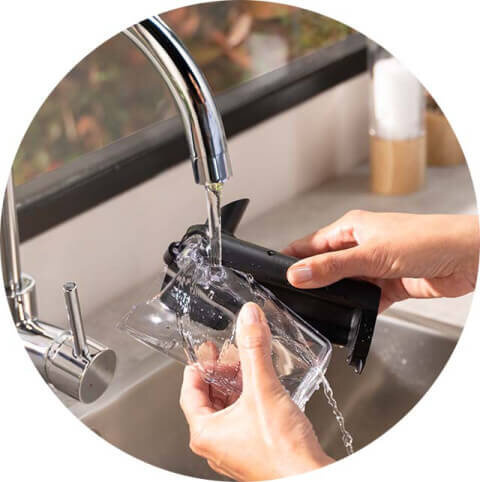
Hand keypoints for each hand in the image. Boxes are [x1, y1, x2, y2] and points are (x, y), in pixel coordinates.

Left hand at [180, 302, 332, 480]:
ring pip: (228, 407)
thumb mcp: (263, 389)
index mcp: (205, 432)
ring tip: (247, 365)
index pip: (189, 391)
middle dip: (221, 371)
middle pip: (209, 397)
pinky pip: (243, 417)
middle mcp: (217, 444)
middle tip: (229, 353)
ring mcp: (235, 449)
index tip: (207, 350)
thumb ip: (254, 349)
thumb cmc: (282, 452)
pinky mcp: (254, 449)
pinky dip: (249, 398)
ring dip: (236, 383)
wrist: (311, 479)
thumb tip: (248, 319)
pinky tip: (263, 387)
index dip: (199, 365)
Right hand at [283, 211, 478, 311]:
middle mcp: (360, 246)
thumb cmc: (426, 239)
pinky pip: (365, 300)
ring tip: (322, 308)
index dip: (291, 256)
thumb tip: (299, 274)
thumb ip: (332, 267)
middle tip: (293, 297)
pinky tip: (353, 316)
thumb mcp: (371, 253)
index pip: (310, 243)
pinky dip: (359, 309)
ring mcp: (374, 266)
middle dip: (312, 280)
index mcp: (351, 228)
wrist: (469, 257)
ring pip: (344, 285)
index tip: (274, 270)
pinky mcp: (389, 285)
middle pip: (325, 266)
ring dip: (337, 296)